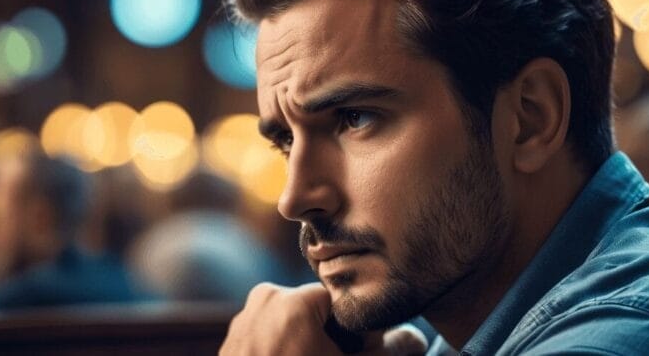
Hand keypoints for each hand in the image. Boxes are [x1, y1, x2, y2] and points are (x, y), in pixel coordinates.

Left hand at [219, 282, 427, 355]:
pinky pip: (267, 335)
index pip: (340, 301)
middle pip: (314, 310)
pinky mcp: (232, 340)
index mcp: (294, 301)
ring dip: (304, 344)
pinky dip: (281, 350)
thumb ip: (386, 352)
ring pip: (290, 323)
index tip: (351, 353)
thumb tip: (416, 339)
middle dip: (328, 337)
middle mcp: (265, 299)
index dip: (353, 329)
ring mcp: (243, 319)